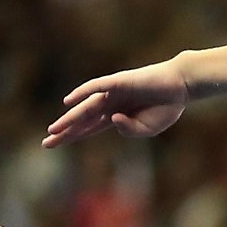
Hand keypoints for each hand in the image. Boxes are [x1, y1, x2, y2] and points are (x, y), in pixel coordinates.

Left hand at [42, 58, 190, 146]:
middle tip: (46, 143)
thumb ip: (129, 130)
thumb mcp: (147, 129)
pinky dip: (82, 92)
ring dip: (69, 119)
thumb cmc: (166, 107)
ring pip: (86, 108)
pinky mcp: (119, 82)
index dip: (72, 136)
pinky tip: (68, 101)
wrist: (180, 86)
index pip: (88, 129)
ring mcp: (113, 93)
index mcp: (116, 117)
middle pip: (82, 120)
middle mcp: (109, 104)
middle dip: (64, 132)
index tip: (54, 145)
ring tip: (54, 129)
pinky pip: (96, 87)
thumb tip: (112, 119)